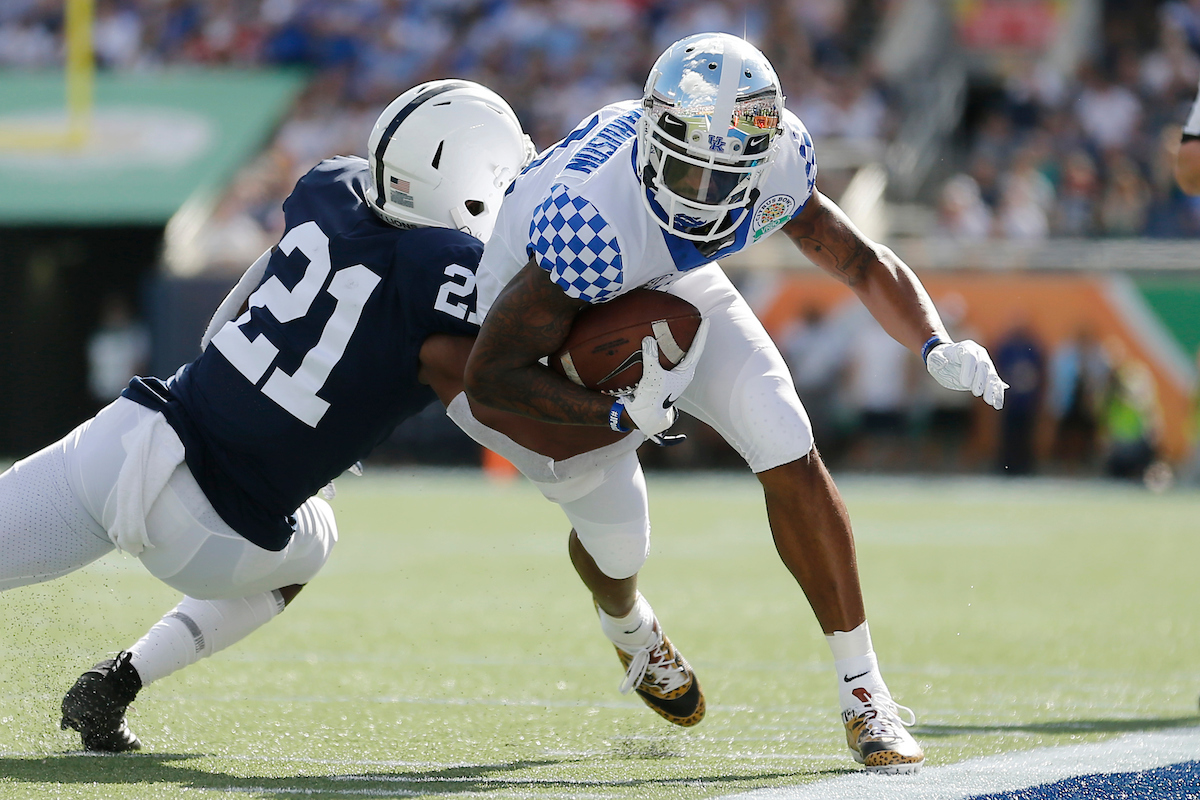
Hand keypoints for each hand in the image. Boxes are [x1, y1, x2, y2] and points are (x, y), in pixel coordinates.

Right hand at [620, 318, 709, 435]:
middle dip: (692, 335)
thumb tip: (648, 338)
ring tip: (677, 328)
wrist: (644, 415)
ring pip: (678, 354)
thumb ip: (651, 356)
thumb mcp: (652, 376)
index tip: (706, 320)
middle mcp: (682, 373)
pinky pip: (665, 358)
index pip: (697, 348)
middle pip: (690, 349)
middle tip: (695, 319)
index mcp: (686, 372)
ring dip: (677, 342)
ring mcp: (673, 375)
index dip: (702, 333)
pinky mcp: (662, 376)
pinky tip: (657, 343)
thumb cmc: (653, 398)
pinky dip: (663, 349)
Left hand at [926, 339, 1006, 409]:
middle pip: (984, 366)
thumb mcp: (934, 357)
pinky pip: (996, 384)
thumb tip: (943, 362)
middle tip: (976, 393)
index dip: (968, 369)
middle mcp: (979, 354)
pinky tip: (997, 405)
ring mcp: (986, 364)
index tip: (964, 383)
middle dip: (981, 380)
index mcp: (966, 348)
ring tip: (989, 401)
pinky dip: (997, 394)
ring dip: (992, 389)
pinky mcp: (989, 376)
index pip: (970, 357)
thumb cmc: (940, 358)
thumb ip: (938, 360)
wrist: (948, 358)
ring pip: (992, 376)